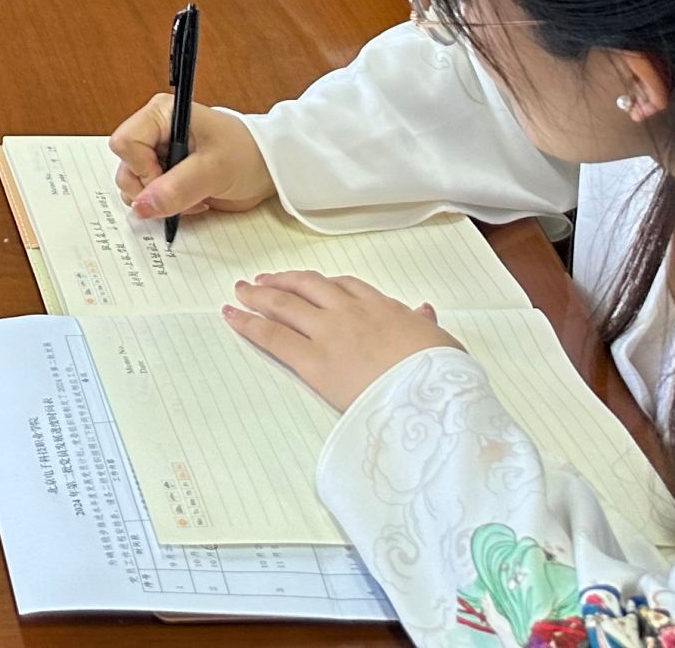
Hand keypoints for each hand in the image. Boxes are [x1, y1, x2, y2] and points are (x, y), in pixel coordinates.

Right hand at [110, 93, 273, 222]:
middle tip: (182, 195)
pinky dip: (165, 206)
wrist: (268, 168)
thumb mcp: (213, 169)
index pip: (125, 143)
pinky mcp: (166, 175)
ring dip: (159, 201)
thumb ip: (177, 188)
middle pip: (126, 167)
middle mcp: (154, 132)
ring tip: (191, 199)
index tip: (168, 180)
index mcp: (161, 115)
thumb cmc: (247, 154)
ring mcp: (159, 155)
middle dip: (150, 190)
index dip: (142, 169)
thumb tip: (142, 206)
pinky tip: (191, 203)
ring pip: (133, 185)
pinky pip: (148, 196)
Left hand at [225, 271, 461, 411]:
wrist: (431, 395)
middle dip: (284, 281)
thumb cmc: (443, 376)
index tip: (310, 283)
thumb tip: (424, 311)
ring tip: (242, 291)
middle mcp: (350, 312)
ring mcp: (329, 333)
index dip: (322, 284)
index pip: (346, 286)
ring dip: (260, 295)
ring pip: (285, 305)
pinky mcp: (313, 361)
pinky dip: (248, 323)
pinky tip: (232, 316)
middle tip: (264, 280)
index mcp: (382, 308)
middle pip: (308, 286)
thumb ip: (425, 324)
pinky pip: (273, 337)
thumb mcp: (442, 343)